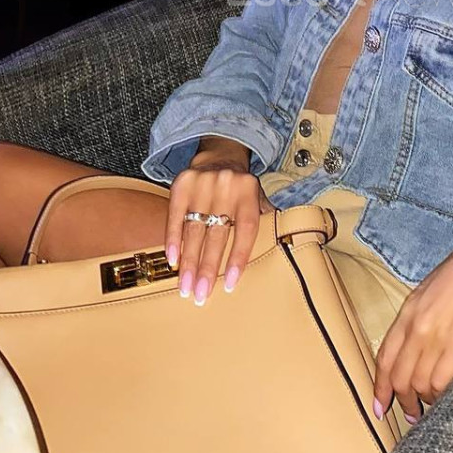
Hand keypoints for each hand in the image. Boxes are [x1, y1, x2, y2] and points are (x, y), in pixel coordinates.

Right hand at [165, 156, 274, 305]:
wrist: (219, 157)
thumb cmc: (241, 190)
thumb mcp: (257, 199)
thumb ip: (264, 221)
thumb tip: (279, 249)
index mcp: (249, 191)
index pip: (245, 229)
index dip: (238, 257)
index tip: (230, 284)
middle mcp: (226, 186)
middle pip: (216, 234)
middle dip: (207, 268)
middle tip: (201, 296)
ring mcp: (202, 184)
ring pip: (194, 230)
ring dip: (189, 262)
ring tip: (186, 288)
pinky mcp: (181, 185)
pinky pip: (175, 217)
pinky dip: (173, 240)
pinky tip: (173, 261)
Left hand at [372, 224, 452, 420]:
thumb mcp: (439, 286)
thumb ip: (429, 312)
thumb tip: (431, 338)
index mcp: (411, 308)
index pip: (385, 356)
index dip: (380, 385)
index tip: (379, 404)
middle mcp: (417, 325)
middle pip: (398, 376)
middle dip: (401, 400)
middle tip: (410, 415)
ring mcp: (436, 336)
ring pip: (417, 384)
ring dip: (422, 403)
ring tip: (431, 412)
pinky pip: (440, 383)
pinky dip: (441, 398)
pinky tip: (447, 402)